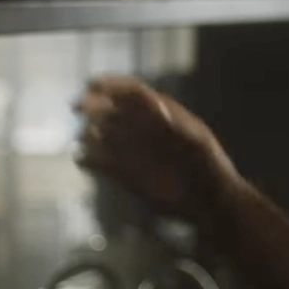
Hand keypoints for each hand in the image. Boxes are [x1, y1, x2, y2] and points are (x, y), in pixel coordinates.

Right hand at [75, 75, 240, 224]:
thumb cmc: (211, 171)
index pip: (134, 93)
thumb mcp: (201, 146)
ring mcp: (135, 152)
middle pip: (115, 111)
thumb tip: (158, 105)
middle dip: (95, 105)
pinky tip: (80, 160)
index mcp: (163, 116)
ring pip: (106, 135)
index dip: (113, 85)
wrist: (211, 205)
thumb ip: (179, 126)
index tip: (92, 84)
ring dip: (91, 132)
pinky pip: (104, 164)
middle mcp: (145, 130)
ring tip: (83, 136)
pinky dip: (91, 160)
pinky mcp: (128, 176)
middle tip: (77, 107)